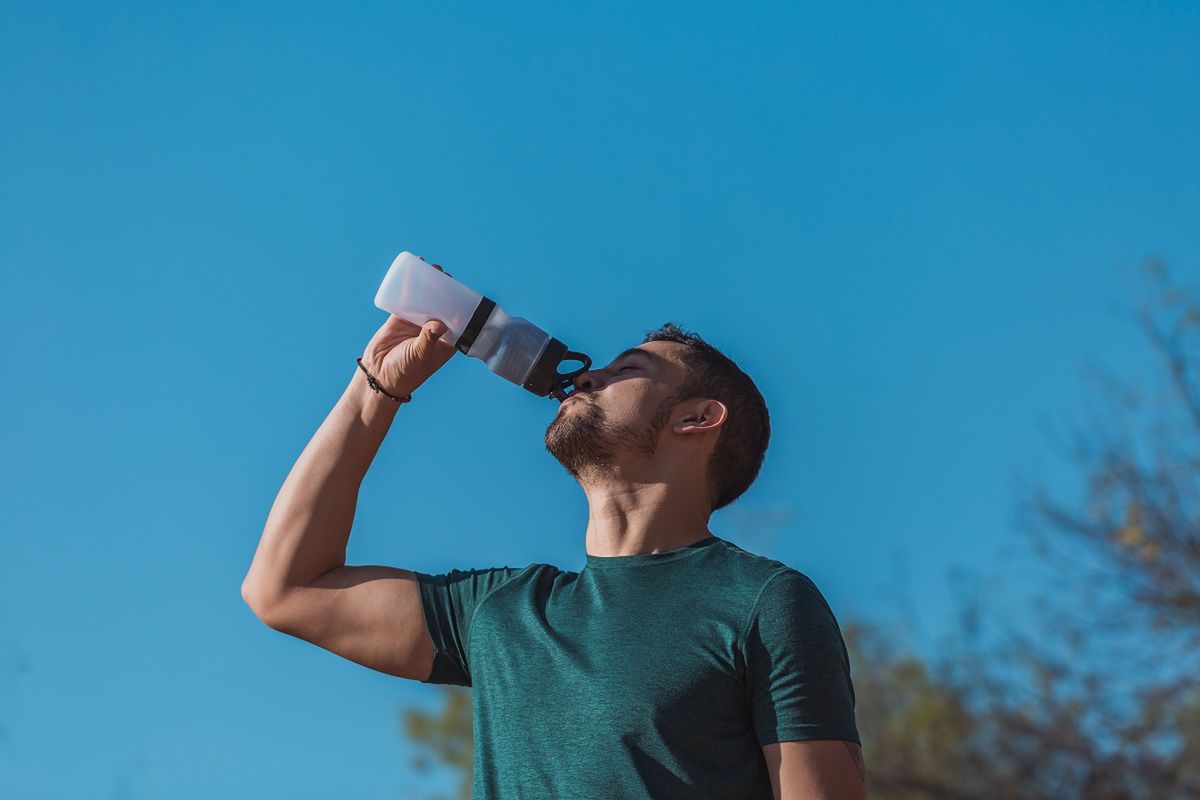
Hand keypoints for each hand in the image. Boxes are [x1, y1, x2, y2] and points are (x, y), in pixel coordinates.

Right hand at [359, 256, 456, 396]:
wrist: (379, 374)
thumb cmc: (407, 371)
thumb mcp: (421, 355)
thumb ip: (429, 339)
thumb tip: (439, 324)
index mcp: (447, 339)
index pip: (459, 317)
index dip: (460, 302)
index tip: (461, 287)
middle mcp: (435, 329)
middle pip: (443, 304)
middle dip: (444, 288)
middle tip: (443, 273)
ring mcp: (417, 322)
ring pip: (426, 298)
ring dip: (428, 283)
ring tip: (429, 267)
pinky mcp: (400, 318)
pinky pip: (407, 299)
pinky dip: (409, 286)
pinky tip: (411, 272)